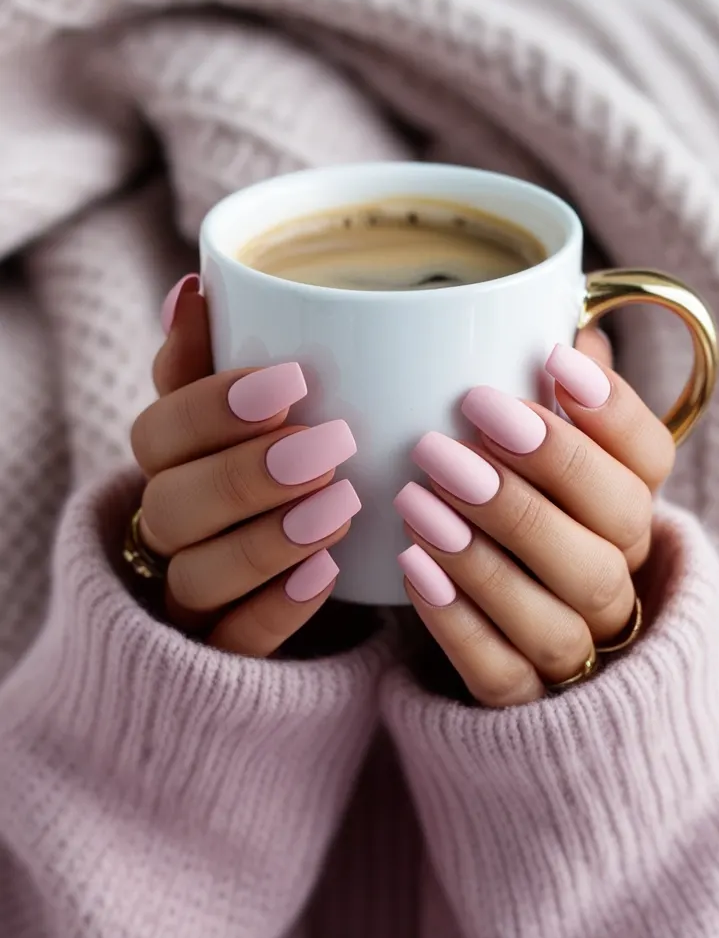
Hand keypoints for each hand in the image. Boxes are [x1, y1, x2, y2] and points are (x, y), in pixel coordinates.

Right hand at [130, 274, 360, 655]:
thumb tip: (195, 287)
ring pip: (195, 576)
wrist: (294, 571)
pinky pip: (231, 641)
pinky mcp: (220, 650)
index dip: (213, 408)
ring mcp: (189, 592)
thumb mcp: (253, 411)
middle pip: (171, 504)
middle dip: (246, 474)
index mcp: (170, 458)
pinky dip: (276, 608)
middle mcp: (168, 524)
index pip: (161, 431)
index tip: (291, 382)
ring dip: (264, 540)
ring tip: (340, 509)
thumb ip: (220, 359)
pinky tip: (328, 574)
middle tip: (327, 447)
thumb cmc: (276, 465)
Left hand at [394, 328, 674, 706]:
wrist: (497, 635)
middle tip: (461, 427)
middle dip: (540, 475)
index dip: (611, 411)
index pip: (648, 460)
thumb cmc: (511, 517)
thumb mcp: (530, 456)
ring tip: (419, 497)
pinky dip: (458, 623)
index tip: (552, 360)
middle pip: (612, 533)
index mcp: (626, 508)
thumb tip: (554, 322)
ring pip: (559, 610)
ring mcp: (578, 645)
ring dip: (488, 552)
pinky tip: (412, 567)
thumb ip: (547, 397)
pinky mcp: (527, 698)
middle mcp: (619, 576)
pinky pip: (503, 672)